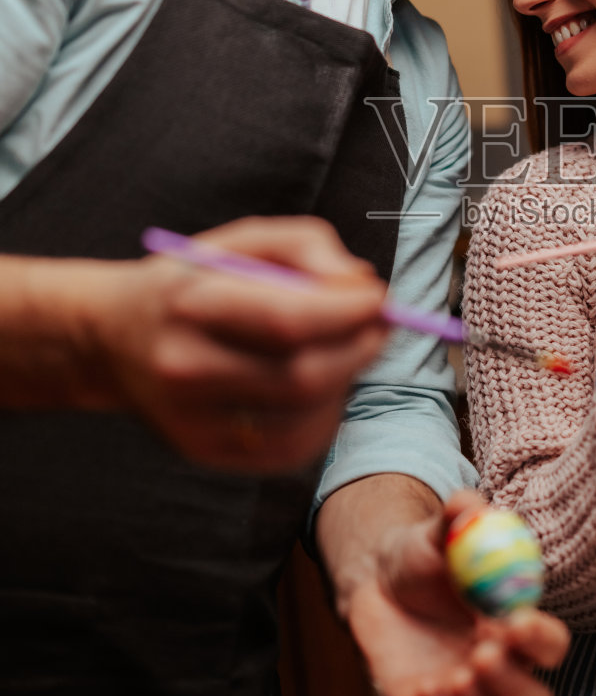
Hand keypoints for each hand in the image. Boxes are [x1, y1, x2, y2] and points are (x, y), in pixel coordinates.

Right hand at [81, 216, 389, 470]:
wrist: (115, 339)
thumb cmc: (194, 282)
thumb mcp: (242, 241)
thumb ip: (308, 246)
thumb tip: (362, 282)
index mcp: (189, 302)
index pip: (287, 320)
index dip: (348, 313)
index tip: (380, 299)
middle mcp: (185, 367)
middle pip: (302, 376)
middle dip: (359, 350)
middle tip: (379, 327)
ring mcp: (193, 420)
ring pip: (304, 417)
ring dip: (346, 383)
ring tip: (343, 352)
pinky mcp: (207, 454)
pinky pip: (292, 448)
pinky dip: (324, 417)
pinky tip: (320, 388)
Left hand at [342, 490, 569, 695]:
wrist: (376, 586)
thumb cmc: (422, 558)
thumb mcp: (436, 532)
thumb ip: (458, 516)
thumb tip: (469, 505)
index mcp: (517, 627)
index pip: (552, 647)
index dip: (542, 641)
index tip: (514, 620)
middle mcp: (501, 670)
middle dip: (513, 686)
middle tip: (480, 655)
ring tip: (452, 679)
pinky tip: (421, 690)